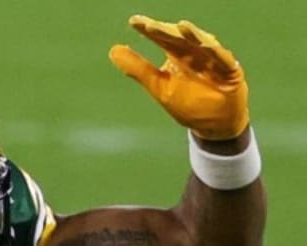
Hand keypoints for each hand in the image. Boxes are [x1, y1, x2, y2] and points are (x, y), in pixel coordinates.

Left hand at [109, 15, 248, 140]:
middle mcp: (196, 53)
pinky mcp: (230, 72)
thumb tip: (113, 50)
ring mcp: (214, 61)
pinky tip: (208, 45)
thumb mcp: (158, 86)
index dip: (149, 30)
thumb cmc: (187, 103)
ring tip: (181, 26)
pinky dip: (216, 53)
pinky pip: (223, 60)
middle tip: (150, 26)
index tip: (133, 22)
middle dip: (166, 31)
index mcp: (178, 54)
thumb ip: (138, 68)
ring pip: (203, 44)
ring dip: (193, 36)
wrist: (212, 125)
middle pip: (180, 39)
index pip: (162, 38)